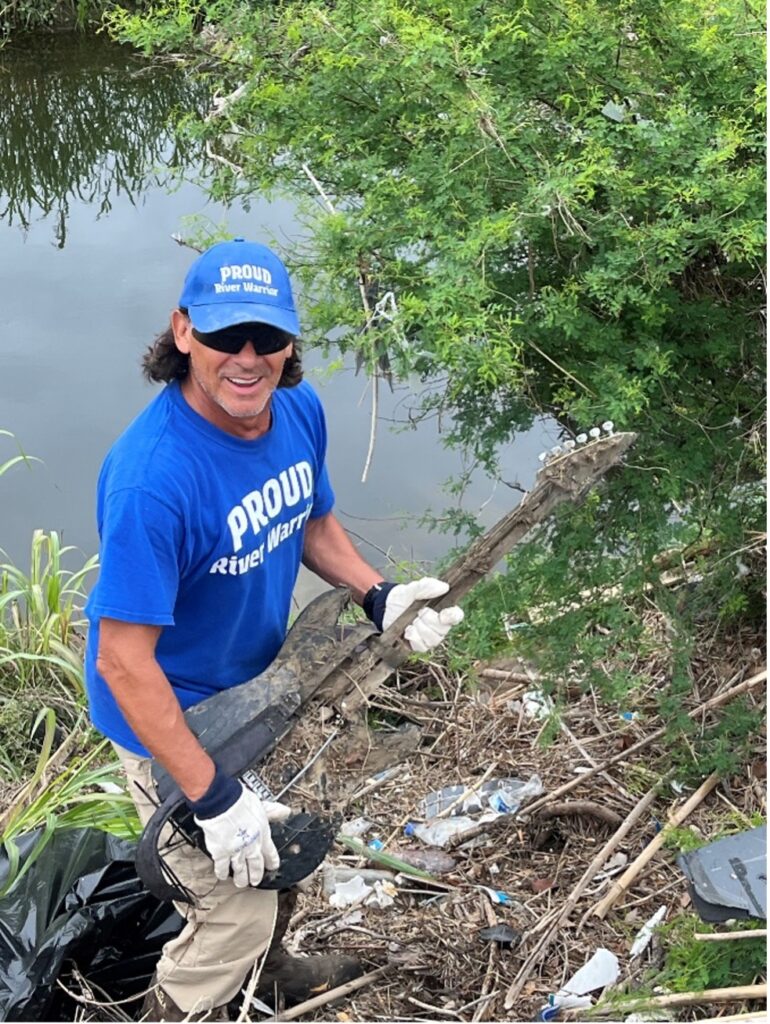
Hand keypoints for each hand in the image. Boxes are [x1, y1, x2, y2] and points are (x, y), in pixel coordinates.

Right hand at [191, 770, 290, 886]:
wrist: (224, 804)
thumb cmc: (241, 802)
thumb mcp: (261, 805)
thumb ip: (273, 811)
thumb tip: (285, 812)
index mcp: (262, 834)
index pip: (270, 852)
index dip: (271, 860)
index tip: (272, 866)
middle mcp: (251, 846)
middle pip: (255, 865)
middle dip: (256, 874)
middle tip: (256, 881)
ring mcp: (236, 852)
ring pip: (240, 870)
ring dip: (241, 878)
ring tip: (241, 883)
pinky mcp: (221, 854)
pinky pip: (222, 867)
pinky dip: (222, 872)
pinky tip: (223, 875)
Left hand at [366, 577, 463, 652]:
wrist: (387, 607)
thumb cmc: (405, 597)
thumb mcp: (414, 588)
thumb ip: (428, 586)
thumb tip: (444, 587)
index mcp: (443, 610)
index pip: (456, 616)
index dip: (452, 617)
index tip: (443, 615)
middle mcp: (440, 626)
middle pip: (443, 629)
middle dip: (428, 620)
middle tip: (419, 611)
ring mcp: (430, 637)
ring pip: (433, 639)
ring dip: (420, 628)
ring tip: (411, 620)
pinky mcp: (419, 645)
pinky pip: (421, 646)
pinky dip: (413, 637)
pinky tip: (407, 630)